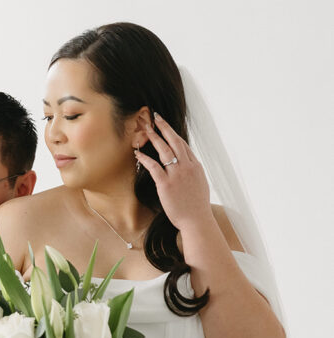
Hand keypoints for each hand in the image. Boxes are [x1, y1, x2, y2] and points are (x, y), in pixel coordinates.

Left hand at [134, 112, 211, 232]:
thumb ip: (193, 173)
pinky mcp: (166, 184)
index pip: (183, 145)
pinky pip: (153, 166)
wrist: (197, 220)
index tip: (166, 127)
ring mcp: (177, 174)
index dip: (173, 134)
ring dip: (153, 137)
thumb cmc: (197, 206)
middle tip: (155, 117)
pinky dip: (144, 158)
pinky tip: (137, 153)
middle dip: (164, 127)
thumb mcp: (200, 185)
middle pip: (175, 141)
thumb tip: (189, 167)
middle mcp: (187, 167)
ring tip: (145, 128)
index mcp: (196, 166)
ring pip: (164, 150)